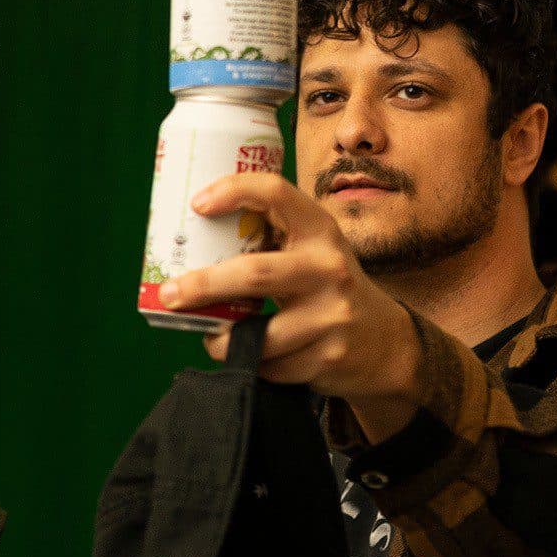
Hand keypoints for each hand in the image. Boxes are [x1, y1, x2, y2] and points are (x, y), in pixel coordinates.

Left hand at [159, 171, 423, 440]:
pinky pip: (270, 365)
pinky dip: (251, 363)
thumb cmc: (327, 286)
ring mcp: (332, 314)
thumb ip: (269, 240)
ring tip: (211, 336)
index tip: (196, 205)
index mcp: (320, 230)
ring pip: (256, 333)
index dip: (233, 191)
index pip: (276, 192)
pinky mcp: (328, 356)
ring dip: (221, 340)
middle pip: (253, 273)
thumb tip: (187, 244)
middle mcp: (329, 267)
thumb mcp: (312, 251)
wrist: (386, 342)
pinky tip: (253, 356)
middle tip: (169, 294)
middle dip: (202, 285)